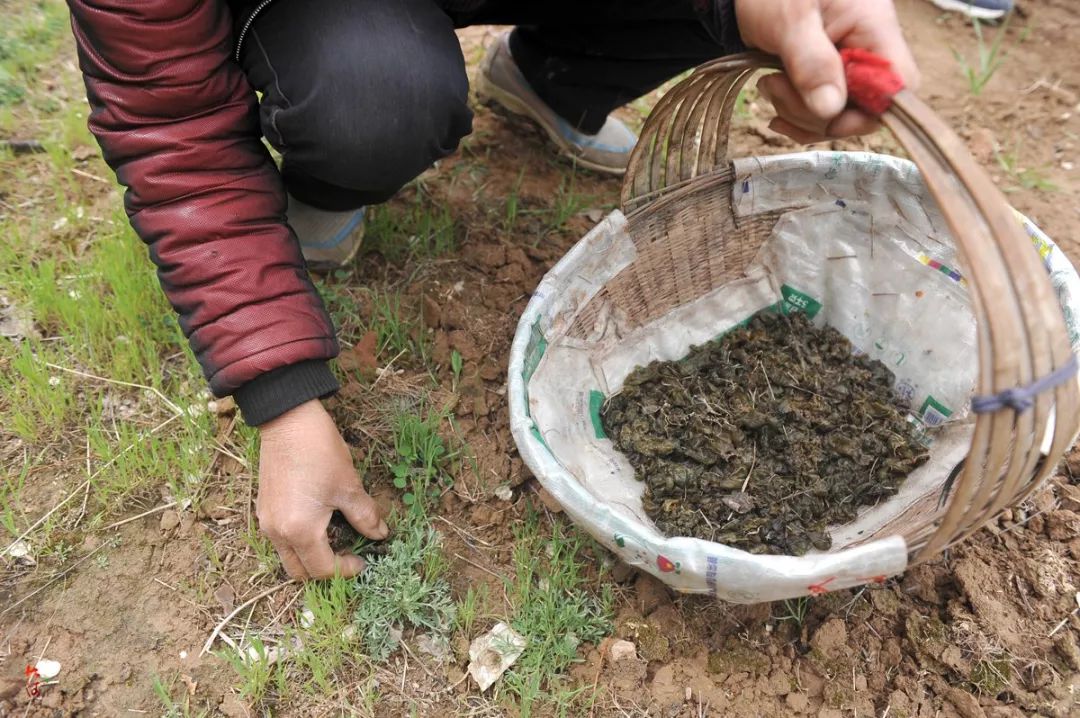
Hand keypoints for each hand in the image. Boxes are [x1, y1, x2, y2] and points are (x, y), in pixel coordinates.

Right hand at [257, 399, 387, 578]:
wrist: (288, 420)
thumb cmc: (320, 452)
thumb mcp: (349, 486)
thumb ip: (366, 516)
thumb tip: (381, 534)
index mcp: (300, 531)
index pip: (322, 569)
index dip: (346, 570)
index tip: (363, 562)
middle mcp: (277, 532)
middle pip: (299, 571)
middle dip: (324, 571)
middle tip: (348, 556)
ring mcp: (266, 521)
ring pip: (287, 556)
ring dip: (310, 557)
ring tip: (334, 541)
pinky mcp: (263, 508)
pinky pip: (280, 538)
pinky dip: (298, 542)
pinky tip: (318, 524)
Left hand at [735, 0, 919, 142]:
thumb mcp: (790, 22)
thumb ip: (812, 63)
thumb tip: (830, 109)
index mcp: (874, 27)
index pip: (899, 85)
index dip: (870, 111)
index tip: (827, 114)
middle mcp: (867, 50)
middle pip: (865, 109)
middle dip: (818, 113)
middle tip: (777, 87)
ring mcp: (845, 67)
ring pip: (838, 116)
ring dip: (798, 112)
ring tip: (770, 83)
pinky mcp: (824, 78)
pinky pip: (821, 114)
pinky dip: (795, 115)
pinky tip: (775, 99)